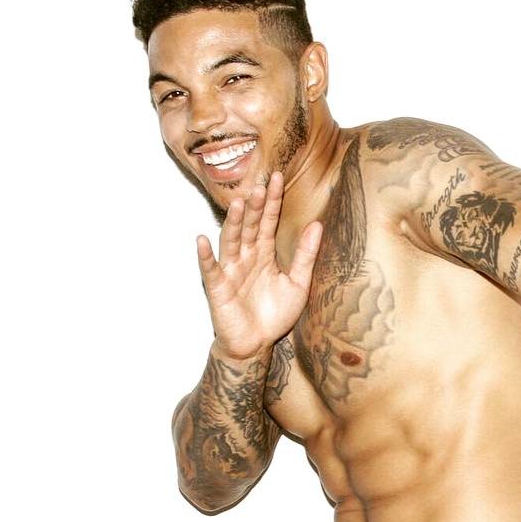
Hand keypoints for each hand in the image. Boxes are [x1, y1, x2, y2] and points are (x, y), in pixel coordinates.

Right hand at [196, 171, 322, 359]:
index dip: (272, 201)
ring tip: (238, 203)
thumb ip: (305, 255)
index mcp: (264, 254)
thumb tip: (317, 225)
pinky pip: (210, 270)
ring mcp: (230, 270)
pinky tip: (203, 240)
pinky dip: (205, 256)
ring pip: (231, 241)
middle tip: (260, 184)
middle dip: (254, 206)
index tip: (277, 177)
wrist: (256, 345)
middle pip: (250, 227)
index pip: (268, 221)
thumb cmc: (274, 315)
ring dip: (234, 223)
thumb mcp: (298, 284)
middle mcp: (246, 257)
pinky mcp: (218, 288)